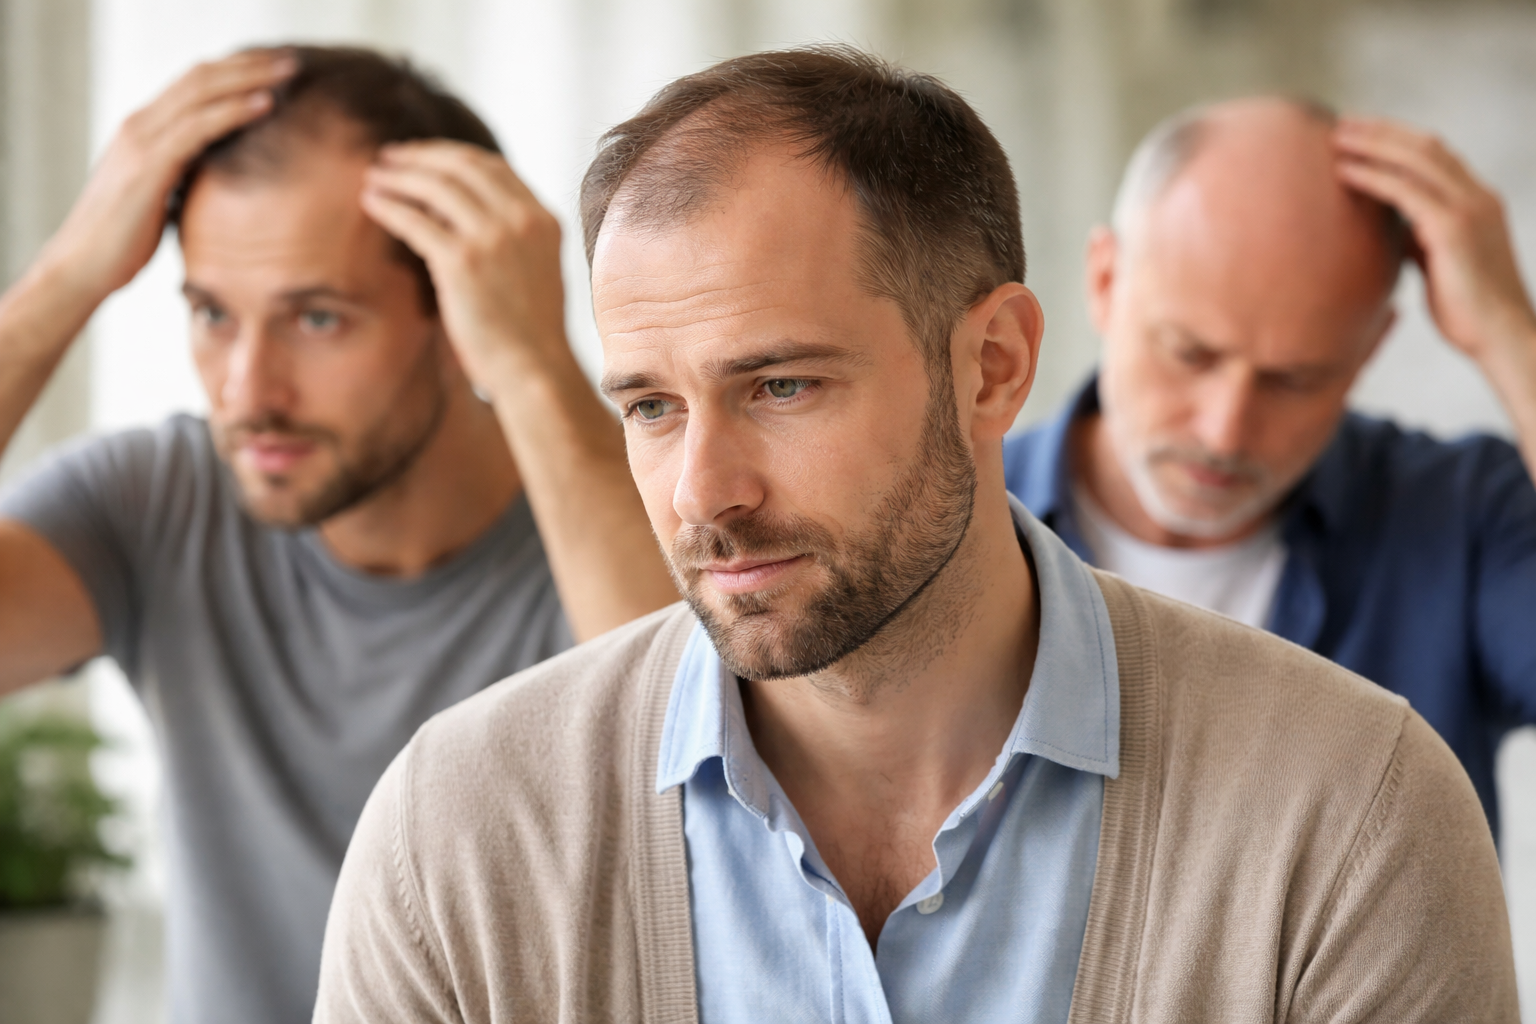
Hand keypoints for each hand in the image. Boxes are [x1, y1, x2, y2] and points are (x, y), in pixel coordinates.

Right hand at [34, 49, 296, 304]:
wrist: (82, 266)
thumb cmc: (124, 240)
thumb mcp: (160, 197)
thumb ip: (183, 176)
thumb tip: (219, 178)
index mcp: (143, 129)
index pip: (193, 83)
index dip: (234, 69)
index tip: (275, 66)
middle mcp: (140, 124)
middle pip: (201, 76)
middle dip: (249, 64)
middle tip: (292, 59)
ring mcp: (140, 141)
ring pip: (201, 92)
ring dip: (250, 77)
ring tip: (291, 70)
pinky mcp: (147, 167)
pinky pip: (196, 128)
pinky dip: (233, 111)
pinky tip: (266, 103)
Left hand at [360, 142, 570, 394]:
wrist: (535, 370)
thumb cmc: (531, 332)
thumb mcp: (537, 269)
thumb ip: (512, 236)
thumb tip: (463, 214)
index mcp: (543, 219)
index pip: (493, 166)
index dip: (451, 156)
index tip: (425, 158)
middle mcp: (521, 220)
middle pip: (461, 165)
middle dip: (420, 156)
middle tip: (390, 157)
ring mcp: (492, 238)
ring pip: (435, 185)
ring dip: (400, 175)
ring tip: (375, 176)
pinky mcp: (461, 262)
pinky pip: (415, 220)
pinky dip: (389, 206)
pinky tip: (371, 202)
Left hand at [1335, 117, 1535, 366]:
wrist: (1501, 336)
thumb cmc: (1468, 310)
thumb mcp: (1441, 263)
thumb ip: (1421, 238)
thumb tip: (1392, 229)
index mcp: (1479, 201)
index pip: (1438, 155)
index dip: (1399, 139)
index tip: (1363, 132)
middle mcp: (1478, 197)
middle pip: (1426, 145)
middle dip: (1382, 131)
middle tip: (1341, 123)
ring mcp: (1469, 209)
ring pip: (1417, 159)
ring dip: (1373, 144)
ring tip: (1336, 138)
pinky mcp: (1452, 229)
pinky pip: (1406, 191)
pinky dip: (1373, 177)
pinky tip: (1345, 172)